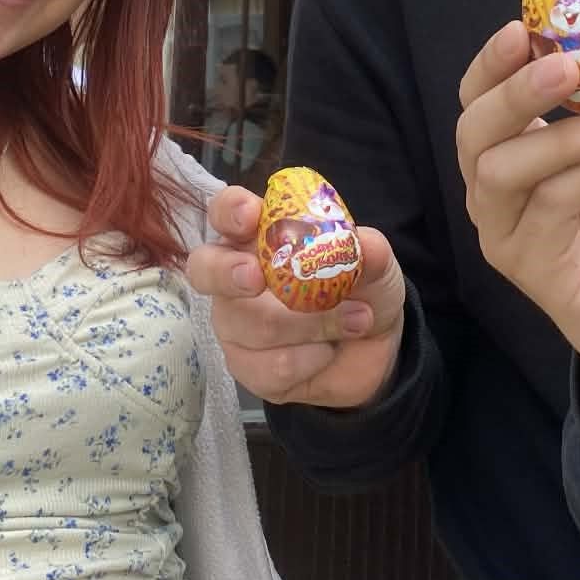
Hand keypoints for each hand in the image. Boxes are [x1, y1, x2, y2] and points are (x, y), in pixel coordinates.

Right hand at [186, 185, 406, 408]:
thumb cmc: (361, 290)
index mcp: (258, 237)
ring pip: (252, 325)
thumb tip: (363, 246)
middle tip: (257, 278)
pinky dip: (311, 358)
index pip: (226, 213)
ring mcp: (236, 325)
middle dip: (228, 272)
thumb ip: (368, 252)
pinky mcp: (248, 368)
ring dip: (312, 324)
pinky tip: (328, 352)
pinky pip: (270, 366)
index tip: (249, 214)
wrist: (374, 350)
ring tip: (356, 319)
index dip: (230, 211)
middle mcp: (235, 277)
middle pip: (205, 268)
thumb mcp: (375, 265)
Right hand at [456, 20, 579, 451]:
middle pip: (473, 131)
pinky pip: (548, 207)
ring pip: (502, 170)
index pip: (478, 100)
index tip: (523, 27)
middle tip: (564, 65)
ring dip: (565, 137)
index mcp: (511, 153)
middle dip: (515, 92)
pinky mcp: (531, 268)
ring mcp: (505, 233)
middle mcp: (494, 192)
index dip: (492, 63)